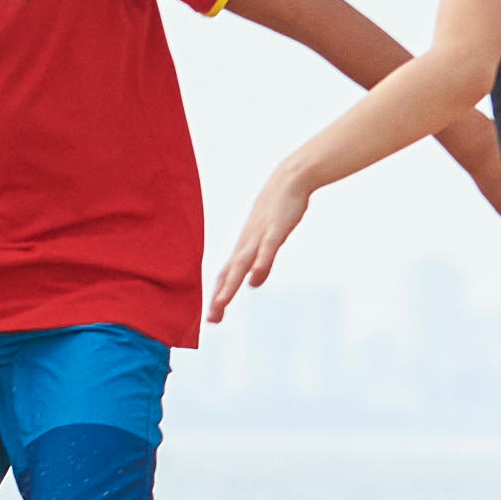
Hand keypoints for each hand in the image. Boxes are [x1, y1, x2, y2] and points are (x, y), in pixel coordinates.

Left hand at [209, 159, 312, 325]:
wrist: (289, 179)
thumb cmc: (277, 209)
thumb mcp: (267, 239)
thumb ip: (260, 262)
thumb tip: (253, 283)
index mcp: (244, 247)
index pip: (225, 275)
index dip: (217, 295)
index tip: (211, 318)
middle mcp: (246, 243)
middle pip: (228, 273)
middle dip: (219, 297)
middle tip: (211, 320)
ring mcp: (259, 236)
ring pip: (241, 264)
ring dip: (231, 285)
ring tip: (221, 304)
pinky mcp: (275, 228)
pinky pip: (266, 249)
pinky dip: (260, 264)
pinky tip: (255, 280)